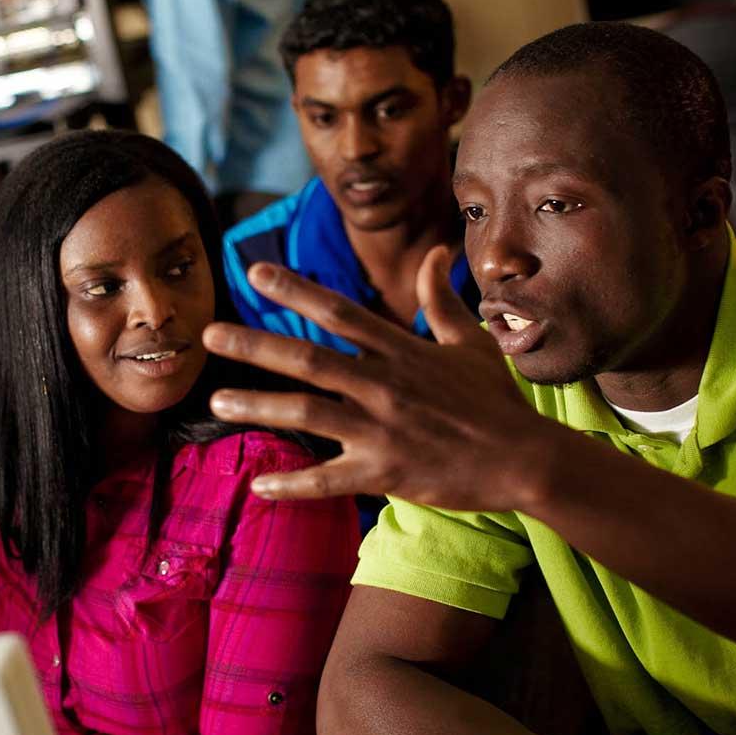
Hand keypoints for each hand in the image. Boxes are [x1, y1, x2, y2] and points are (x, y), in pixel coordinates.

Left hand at [203, 246, 568, 511]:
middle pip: (310, 358)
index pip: (339, 311)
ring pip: (309, 413)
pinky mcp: (386, 472)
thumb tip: (435, 249)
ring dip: (259, 407)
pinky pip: (329, 479)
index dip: (296, 289)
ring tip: (217, 404)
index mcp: (401, 352)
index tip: (254, 271)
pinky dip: (293, 483)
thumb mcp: (470, 341)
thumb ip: (441, 297)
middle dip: (256, 345)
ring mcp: (383, 430)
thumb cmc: (495, 400)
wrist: (526, 459)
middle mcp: (385, 385)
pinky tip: (258, 485)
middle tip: (209, 334)